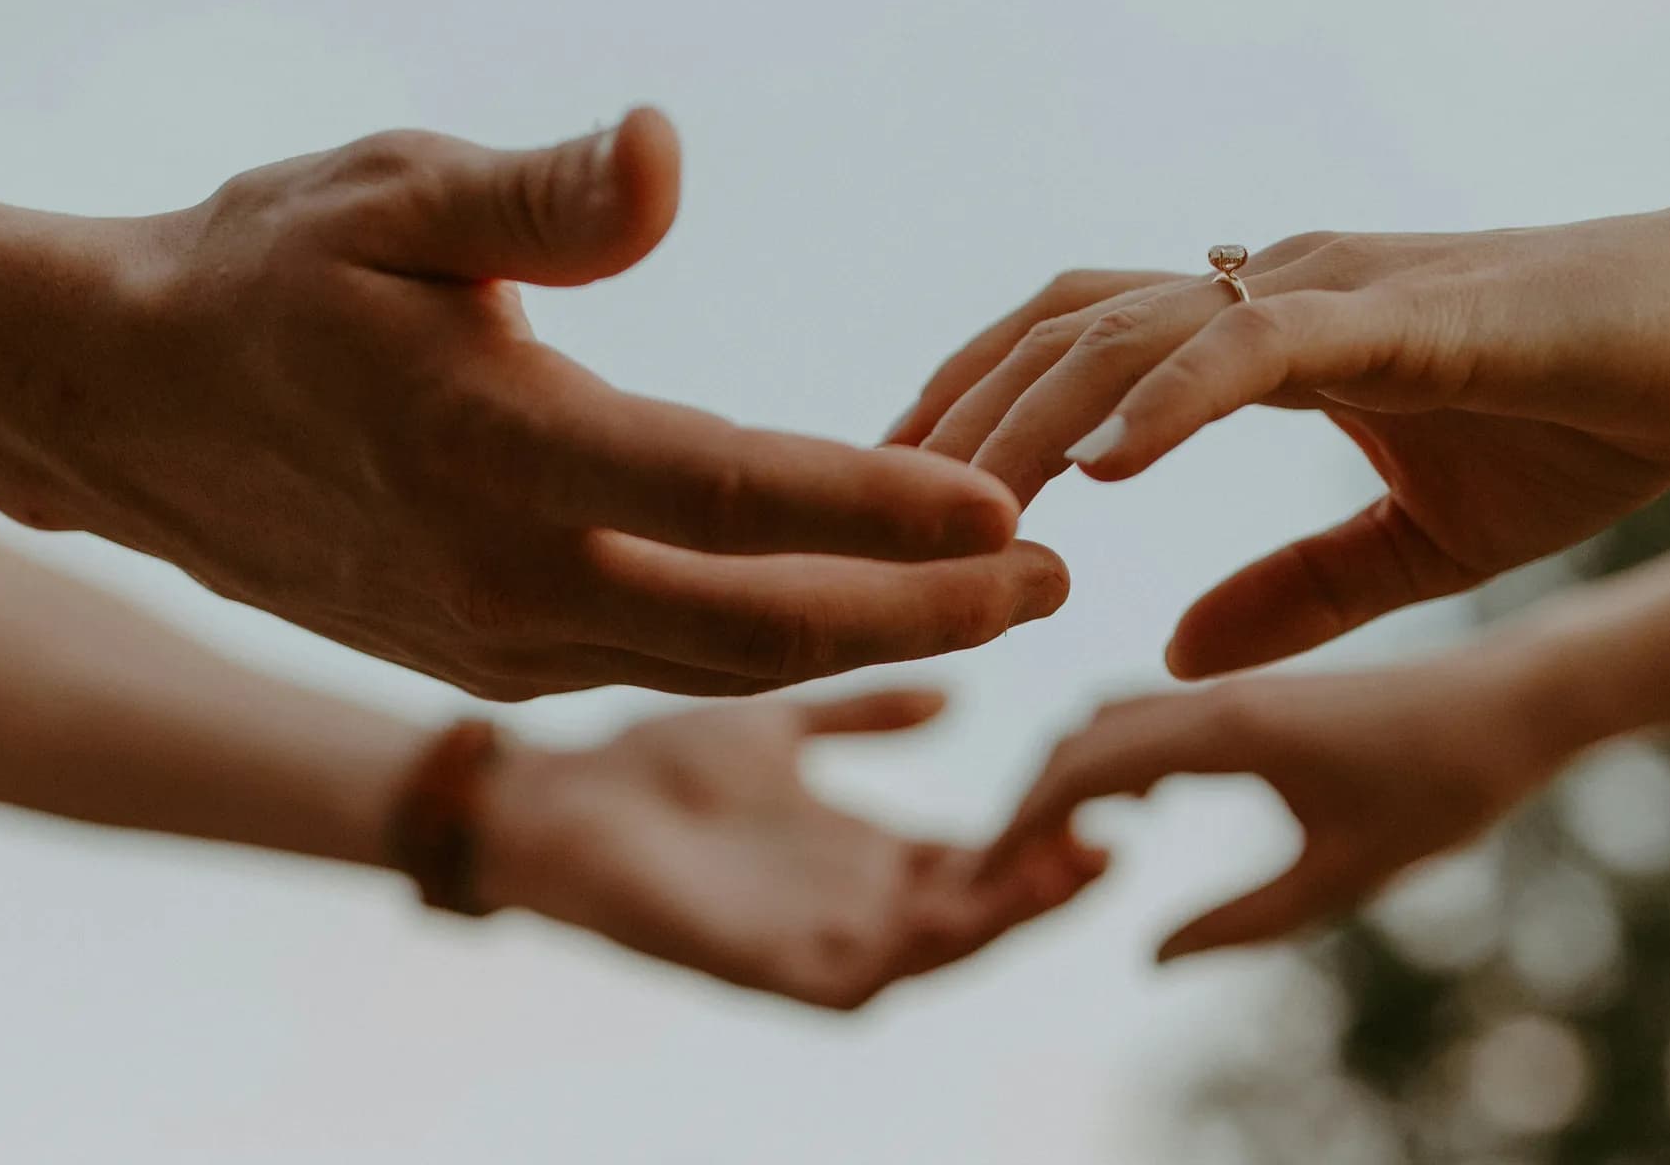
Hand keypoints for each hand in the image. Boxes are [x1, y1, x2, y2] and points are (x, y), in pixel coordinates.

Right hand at [0, 109, 1061, 699]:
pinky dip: (767, 637)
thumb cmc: (256, 271)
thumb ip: (538, 196)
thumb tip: (669, 152)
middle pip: (757, 627)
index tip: (1014, 510)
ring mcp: (492, 640)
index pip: (729, 497)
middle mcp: (500, 579)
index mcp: (490, 452)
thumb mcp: (387, 192)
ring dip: (863, 634)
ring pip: (714, 664)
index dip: (879, 510)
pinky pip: (659, 663)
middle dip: (924, 612)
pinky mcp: (484, 658)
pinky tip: (837, 591)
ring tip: (987, 593)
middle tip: (1056, 582)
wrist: (116, 405)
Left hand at [479, 690, 1104, 1008]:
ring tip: (1067, 864)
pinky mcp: (768, 968)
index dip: (1046, 823)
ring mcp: (816, 938)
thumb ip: (862, 712)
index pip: (983, 852)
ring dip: (1008, 914)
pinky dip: (922, 949)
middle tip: (1114, 825)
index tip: (1108, 775)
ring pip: (940, 945)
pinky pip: (865, 978)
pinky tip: (963, 910)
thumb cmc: (654, 768)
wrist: (555, 799)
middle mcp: (854, 901)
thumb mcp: (781, 723)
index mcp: (865, 851)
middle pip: (981, 904)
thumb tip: (951, 690)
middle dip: (1051, 876)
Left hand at [902, 196, 1669, 677]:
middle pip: (1063, 327)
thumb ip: (1293, 592)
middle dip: (961, 416)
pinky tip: (1100, 474)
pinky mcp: (1399, 311)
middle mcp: (1273, 290)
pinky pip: (1251, 343)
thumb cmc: (1587, 416)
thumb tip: (1173, 648)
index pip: (1079, 346)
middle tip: (879, 511)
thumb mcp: (1413, 545)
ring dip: (1031, 420)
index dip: (982, 412)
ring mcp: (1328, 291)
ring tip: (961, 513)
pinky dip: (1165, 400)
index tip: (908, 498)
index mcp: (1267, 337)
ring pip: (1128, 329)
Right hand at [981, 653, 1572, 962]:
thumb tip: (1148, 958)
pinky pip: (1151, 716)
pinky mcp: (1252, 694)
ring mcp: (1230, 690)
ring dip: (1070, 779)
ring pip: (1110, 721)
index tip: (985, 880)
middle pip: (1078, 739)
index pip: (1082, 767)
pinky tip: (1145, 812)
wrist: (1515, 700)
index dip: (1022, 824)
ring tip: (1062, 855)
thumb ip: (1245, 922)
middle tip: (1005, 880)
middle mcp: (1214, 697)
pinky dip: (1116, 760)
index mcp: (1227, 731)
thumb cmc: (1445, 786)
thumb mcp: (1347, 875)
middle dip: (1030, 806)